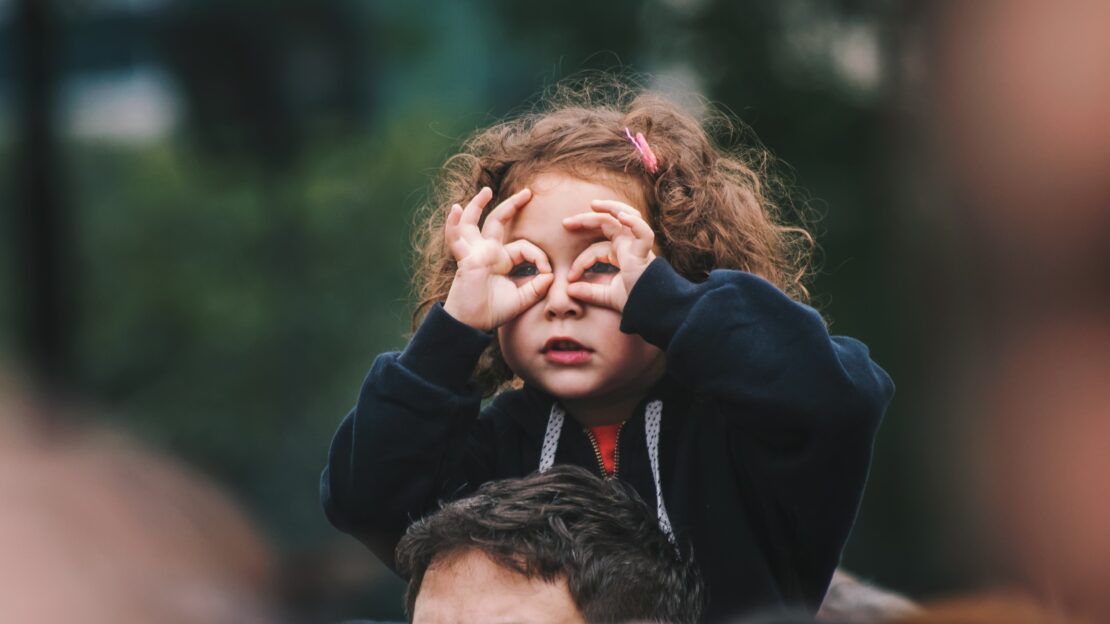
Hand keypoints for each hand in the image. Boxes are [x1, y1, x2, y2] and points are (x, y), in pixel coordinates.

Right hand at [443, 187, 553, 330]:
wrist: (472, 324)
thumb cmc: (492, 312)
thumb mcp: (522, 299)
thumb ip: (537, 287)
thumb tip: (550, 276)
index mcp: (501, 260)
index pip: (524, 247)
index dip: (539, 257)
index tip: (548, 273)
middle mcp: (487, 252)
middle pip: (498, 221)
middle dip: (513, 206)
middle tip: (528, 192)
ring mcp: (474, 253)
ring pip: (473, 223)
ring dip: (477, 205)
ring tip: (486, 191)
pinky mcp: (466, 259)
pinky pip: (456, 238)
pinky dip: (454, 224)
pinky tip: (455, 210)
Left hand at [562, 199, 655, 311]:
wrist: (653, 310)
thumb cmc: (635, 301)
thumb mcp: (607, 296)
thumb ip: (589, 292)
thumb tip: (568, 290)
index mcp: (621, 254)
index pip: (595, 249)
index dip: (580, 262)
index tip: (570, 278)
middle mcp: (629, 246)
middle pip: (607, 224)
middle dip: (586, 220)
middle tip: (565, 223)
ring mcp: (638, 246)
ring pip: (626, 217)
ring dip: (610, 208)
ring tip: (593, 204)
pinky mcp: (645, 252)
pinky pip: (643, 232)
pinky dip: (634, 223)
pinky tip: (621, 216)